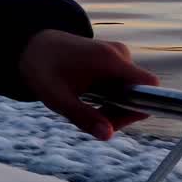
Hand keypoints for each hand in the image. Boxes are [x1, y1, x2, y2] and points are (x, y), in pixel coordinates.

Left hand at [19, 30, 158, 139]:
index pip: (149, 85)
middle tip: (90, 120)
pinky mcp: (114, 59)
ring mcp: (118, 55)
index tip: (115, 120)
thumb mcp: (58, 99)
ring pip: (130, 91)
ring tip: (84, 107)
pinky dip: (110, 97)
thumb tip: (108, 135)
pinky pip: (123, 84)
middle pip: (138, 93)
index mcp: (111, 60)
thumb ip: (84, 117)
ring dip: (113, 106)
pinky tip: (88, 97)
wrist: (32, 45)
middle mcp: (120, 55)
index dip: (142, 107)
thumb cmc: (42, 69)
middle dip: (119, 112)